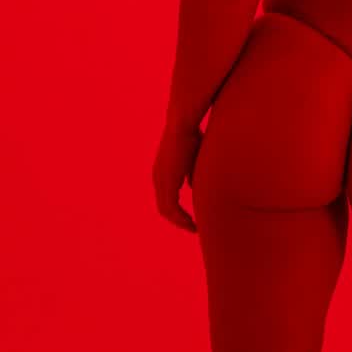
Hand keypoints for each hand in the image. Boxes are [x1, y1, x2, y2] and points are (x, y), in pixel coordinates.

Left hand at [152, 116, 202, 232]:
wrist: (183, 123)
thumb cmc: (191, 135)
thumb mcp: (192, 158)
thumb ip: (190, 173)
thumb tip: (192, 186)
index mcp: (163, 173)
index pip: (166, 198)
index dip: (177, 211)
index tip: (191, 219)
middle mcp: (158, 178)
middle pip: (164, 207)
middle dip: (178, 220)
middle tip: (193, 228)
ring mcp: (160, 180)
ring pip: (166, 210)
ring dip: (180, 221)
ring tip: (193, 228)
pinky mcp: (166, 181)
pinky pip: (171, 207)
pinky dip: (180, 218)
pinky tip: (192, 222)